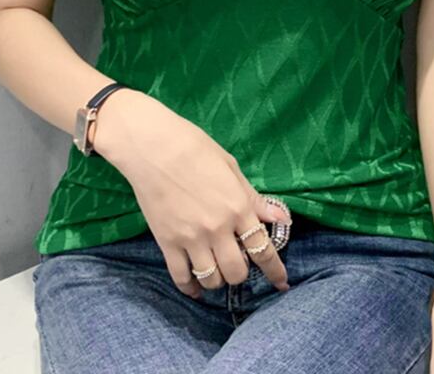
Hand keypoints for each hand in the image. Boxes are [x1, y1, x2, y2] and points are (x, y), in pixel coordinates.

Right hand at [92, 89, 290, 298]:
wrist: (152, 146)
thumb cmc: (194, 148)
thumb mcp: (231, 167)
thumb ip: (254, 198)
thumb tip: (281, 218)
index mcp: (238, 206)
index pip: (263, 248)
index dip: (275, 271)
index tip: (281, 284)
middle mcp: (217, 228)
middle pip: (237, 272)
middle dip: (242, 273)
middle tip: (237, 261)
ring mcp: (191, 238)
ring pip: (212, 279)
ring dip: (218, 279)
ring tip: (216, 268)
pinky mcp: (166, 242)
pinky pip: (181, 277)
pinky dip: (190, 288)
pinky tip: (195, 287)